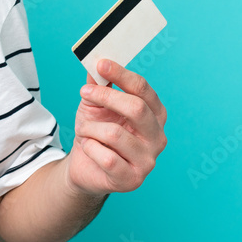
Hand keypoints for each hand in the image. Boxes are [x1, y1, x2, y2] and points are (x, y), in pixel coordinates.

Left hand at [65, 59, 167, 196]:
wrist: (83, 165)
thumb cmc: (94, 131)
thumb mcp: (94, 103)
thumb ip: (98, 83)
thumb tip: (96, 61)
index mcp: (154, 114)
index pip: (143, 89)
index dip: (122, 74)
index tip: (101, 63)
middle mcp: (158, 137)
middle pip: (137, 108)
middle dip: (106, 96)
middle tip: (84, 92)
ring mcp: (148, 161)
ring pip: (115, 133)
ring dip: (90, 128)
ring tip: (85, 131)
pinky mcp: (133, 180)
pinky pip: (106, 157)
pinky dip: (89, 148)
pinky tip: (89, 149)